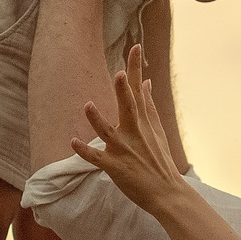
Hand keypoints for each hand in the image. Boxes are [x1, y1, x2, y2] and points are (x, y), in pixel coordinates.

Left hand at [69, 44, 187, 215]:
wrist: (167, 193)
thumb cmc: (160, 160)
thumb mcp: (157, 129)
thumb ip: (148, 104)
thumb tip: (145, 81)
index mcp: (142, 122)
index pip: (139, 89)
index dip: (136, 68)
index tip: (135, 47)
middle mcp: (134, 132)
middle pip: (128, 107)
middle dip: (123, 91)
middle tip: (120, 73)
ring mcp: (124, 150)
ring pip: (108, 132)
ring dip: (97, 119)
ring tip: (88, 105)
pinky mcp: (115, 167)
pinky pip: (96, 158)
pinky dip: (84, 151)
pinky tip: (73, 142)